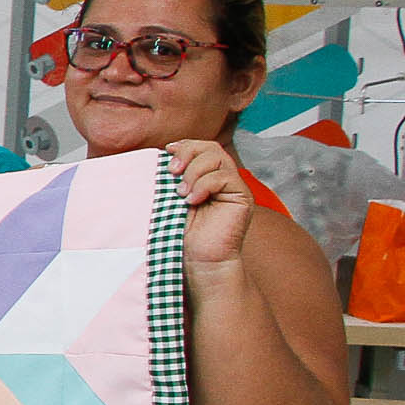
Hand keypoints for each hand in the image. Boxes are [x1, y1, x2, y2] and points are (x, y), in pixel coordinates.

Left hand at [168, 138, 255, 265]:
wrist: (199, 259)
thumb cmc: (181, 233)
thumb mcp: (170, 198)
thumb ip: (171, 178)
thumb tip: (162, 154)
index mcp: (206, 176)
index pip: (201, 147)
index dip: (185, 145)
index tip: (166, 152)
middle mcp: (222, 178)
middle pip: (211, 147)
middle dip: (188, 153)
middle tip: (172, 172)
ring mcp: (233, 187)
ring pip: (217, 158)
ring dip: (194, 172)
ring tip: (181, 193)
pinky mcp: (242, 197)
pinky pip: (224, 176)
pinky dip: (204, 185)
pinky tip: (192, 201)